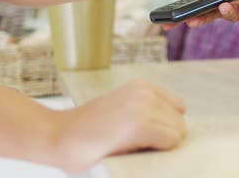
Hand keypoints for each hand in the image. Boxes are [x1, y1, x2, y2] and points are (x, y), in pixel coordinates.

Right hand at [54, 79, 185, 172]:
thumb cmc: (90, 131)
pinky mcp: (140, 124)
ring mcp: (143, 106)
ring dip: (160, 146)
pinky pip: (170, 141)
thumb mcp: (124, 110)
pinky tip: (132, 150)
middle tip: (135, 144)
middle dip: (165, 137)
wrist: (57, 136)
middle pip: (180, 122)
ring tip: (131, 146)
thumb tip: (181, 131)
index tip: (149, 137)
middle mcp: (145, 92)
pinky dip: (157, 151)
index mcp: (143, 86)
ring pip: (177, 133)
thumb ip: (150, 114)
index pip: (178, 108)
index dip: (166, 126)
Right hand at [163, 0, 238, 28]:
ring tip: (223, 5)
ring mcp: (238, 9)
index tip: (166, 24)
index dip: (179, 18)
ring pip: (231, 15)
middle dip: (198, 21)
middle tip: (190, 22)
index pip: (192, 10)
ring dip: (227, 11)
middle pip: (207, 17)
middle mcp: (221, 7)